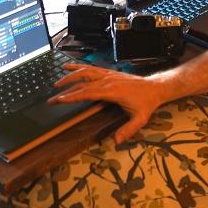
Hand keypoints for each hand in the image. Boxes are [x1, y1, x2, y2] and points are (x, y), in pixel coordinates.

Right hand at [48, 63, 166, 143]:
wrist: (155, 88)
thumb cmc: (146, 102)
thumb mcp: (140, 118)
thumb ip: (128, 129)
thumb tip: (117, 141)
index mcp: (112, 91)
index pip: (87, 93)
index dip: (72, 96)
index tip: (59, 100)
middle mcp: (108, 80)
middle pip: (82, 82)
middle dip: (66, 88)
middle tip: (52, 96)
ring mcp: (108, 75)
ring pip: (85, 72)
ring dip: (70, 75)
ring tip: (57, 82)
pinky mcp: (109, 73)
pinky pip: (91, 68)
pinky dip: (79, 67)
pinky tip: (69, 67)